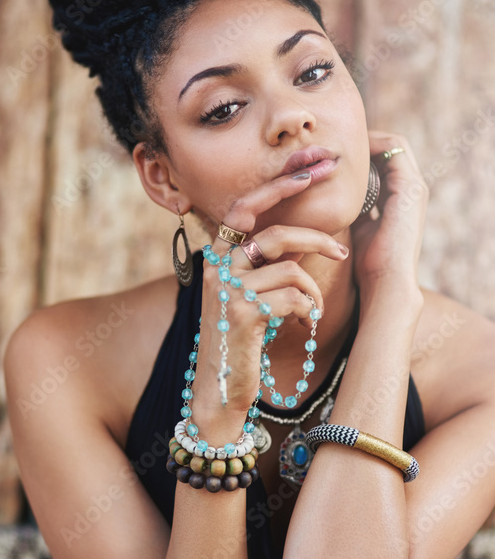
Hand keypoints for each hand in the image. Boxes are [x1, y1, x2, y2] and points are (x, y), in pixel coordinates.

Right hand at [192, 172, 347, 421]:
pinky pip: (293, 296)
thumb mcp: (250, 294)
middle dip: (315, 238)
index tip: (312, 171)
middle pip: (275, 233)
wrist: (221, 387)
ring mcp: (227, 289)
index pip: (245, 208)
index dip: (279, 186)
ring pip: (290, 269)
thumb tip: (306, 238)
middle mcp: (217, 267)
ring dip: (313, 290)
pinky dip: (308, 310)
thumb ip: (266, 265)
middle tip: (342, 248)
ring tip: (315, 309)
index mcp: (218, 257)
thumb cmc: (241, 339)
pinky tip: (303, 325)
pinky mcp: (243, 312)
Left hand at [350, 131, 428, 294]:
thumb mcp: (359, 228)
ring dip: (367, 139)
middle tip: (335, 140)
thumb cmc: (370, 265)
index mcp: (401, 199)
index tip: (335, 152)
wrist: (386, 282)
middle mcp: (412, 189)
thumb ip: (355, 210)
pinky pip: (394, 150)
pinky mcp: (411, 187)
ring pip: (394, 145)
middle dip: (364, 142)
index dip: (363, 152)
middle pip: (390, 149)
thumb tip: (334, 197)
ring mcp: (414, 187)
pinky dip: (373, 144)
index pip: (385, 161)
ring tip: (340, 140)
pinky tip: (348, 151)